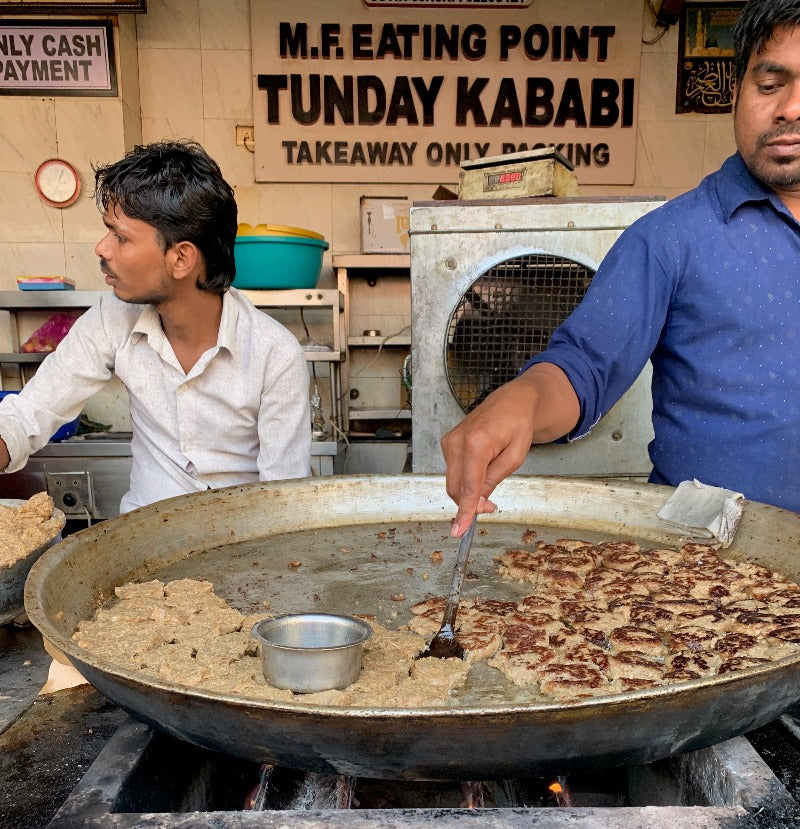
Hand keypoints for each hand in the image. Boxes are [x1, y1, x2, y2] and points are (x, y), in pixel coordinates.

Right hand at [440, 363, 579, 535]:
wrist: (511, 401)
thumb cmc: (517, 425)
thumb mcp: (514, 457)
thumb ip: (494, 480)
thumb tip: (477, 502)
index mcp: (476, 444)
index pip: (468, 487)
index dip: (464, 512)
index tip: (458, 530)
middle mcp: (457, 442)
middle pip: (455, 487)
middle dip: (469, 503)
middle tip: (490, 506)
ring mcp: (449, 441)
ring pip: (453, 481)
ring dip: (468, 491)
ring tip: (490, 480)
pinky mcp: (448, 443)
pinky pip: (453, 471)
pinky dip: (465, 478)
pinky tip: (481, 469)